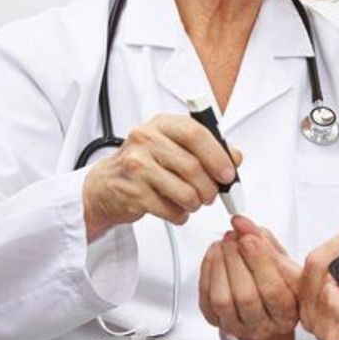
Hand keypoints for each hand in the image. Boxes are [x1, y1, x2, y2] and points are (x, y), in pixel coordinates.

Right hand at [82, 113, 241, 240]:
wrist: (104, 186)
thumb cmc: (144, 164)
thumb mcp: (173, 146)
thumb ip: (205, 148)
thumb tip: (235, 157)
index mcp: (161, 125)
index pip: (196, 133)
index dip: (218, 156)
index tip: (229, 173)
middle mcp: (146, 140)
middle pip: (193, 167)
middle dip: (210, 187)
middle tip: (212, 194)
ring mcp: (136, 167)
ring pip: (186, 192)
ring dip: (196, 203)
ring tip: (192, 202)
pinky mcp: (133, 193)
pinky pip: (172, 210)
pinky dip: (181, 215)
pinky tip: (175, 209)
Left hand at [200, 216, 301, 339]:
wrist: (267, 307)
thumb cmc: (280, 283)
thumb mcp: (283, 261)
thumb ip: (264, 240)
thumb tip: (241, 223)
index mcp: (288, 312)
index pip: (274, 290)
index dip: (259, 261)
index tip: (249, 237)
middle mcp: (265, 326)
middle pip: (246, 296)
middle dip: (236, 261)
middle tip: (233, 236)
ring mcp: (240, 328)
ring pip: (223, 300)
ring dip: (219, 266)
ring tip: (223, 243)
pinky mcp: (219, 324)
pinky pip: (206, 302)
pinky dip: (206, 274)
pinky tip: (214, 256)